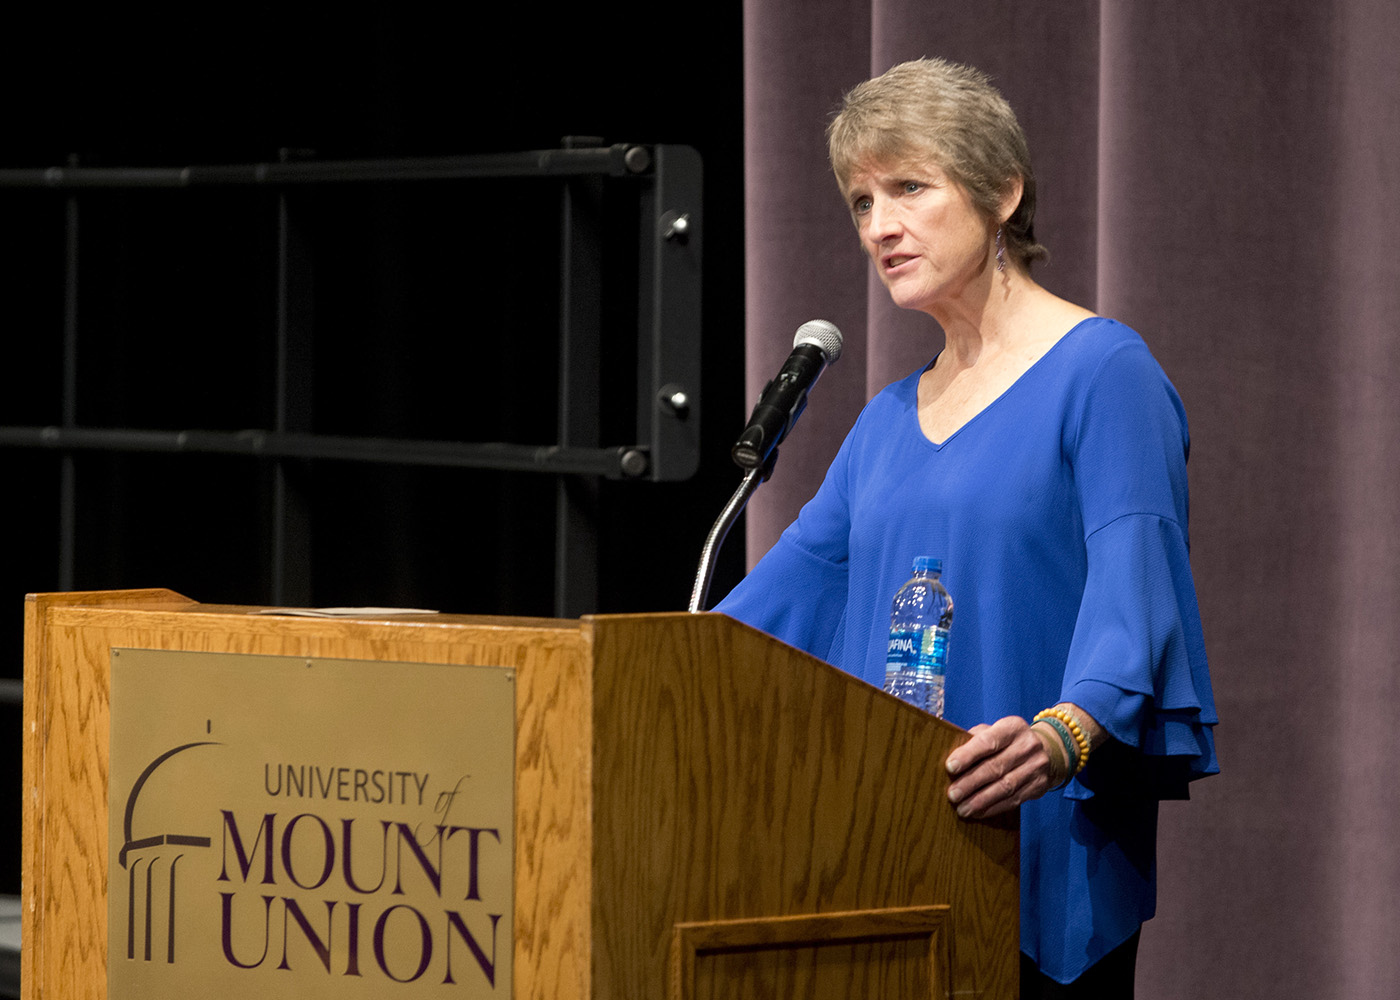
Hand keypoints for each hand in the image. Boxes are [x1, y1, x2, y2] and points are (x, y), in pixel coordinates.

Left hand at [945, 715, 1064, 819]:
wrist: (1047, 751)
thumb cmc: (1008, 741)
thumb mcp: (994, 731)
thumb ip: (974, 740)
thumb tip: (951, 758)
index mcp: (1013, 727)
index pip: (989, 741)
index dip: (968, 755)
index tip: (950, 767)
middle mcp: (1028, 746)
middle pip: (996, 767)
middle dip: (971, 783)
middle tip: (953, 794)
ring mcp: (1036, 767)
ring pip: (1005, 787)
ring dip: (981, 800)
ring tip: (963, 809)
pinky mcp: (1039, 786)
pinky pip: (1014, 800)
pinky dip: (994, 808)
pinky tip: (978, 812)